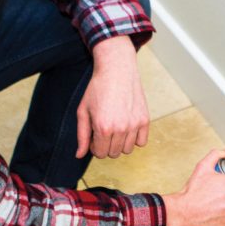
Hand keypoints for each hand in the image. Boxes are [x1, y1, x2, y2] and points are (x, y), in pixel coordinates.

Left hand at [76, 37, 149, 158]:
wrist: (116, 70)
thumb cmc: (97, 89)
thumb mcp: (83, 111)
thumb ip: (81, 136)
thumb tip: (79, 155)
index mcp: (103, 127)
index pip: (100, 154)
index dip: (95, 146)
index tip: (95, 135)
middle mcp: (120, 128)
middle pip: (113, 153)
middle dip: (107, 145)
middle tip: (105, 129)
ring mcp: (134, 124)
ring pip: (127, 150)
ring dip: (120, 142)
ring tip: (116, 127)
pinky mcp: (144, 120)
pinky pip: (141, 142)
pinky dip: (135, 138)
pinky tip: (128, 126)